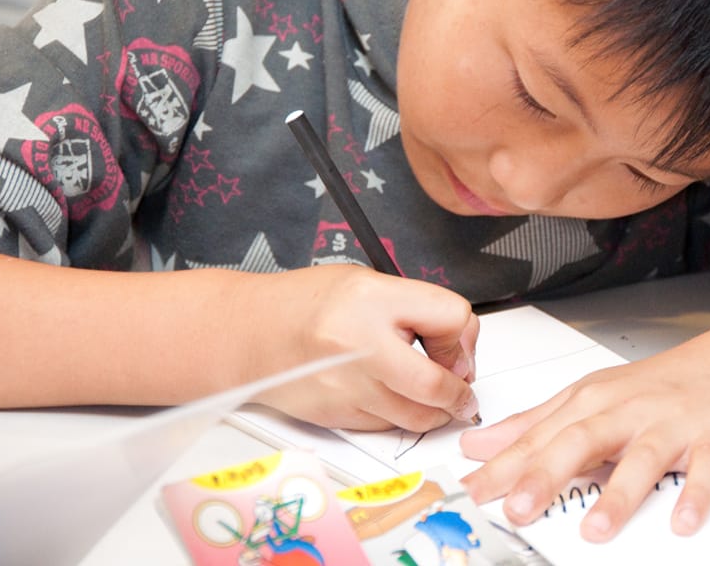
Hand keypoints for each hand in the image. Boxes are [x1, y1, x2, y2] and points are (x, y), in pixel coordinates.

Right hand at [249, 264, 479, 430]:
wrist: (247, 333)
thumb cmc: (306, 304)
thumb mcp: (368, 283)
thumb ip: (417, 307)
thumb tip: (459, 345)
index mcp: (372, 299)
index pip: (451, 317)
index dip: (462, 335)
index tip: (457, 344)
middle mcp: (359, 344)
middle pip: (437, 384)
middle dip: (459, 392)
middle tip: (462, 391)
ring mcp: (346, 386)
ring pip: (416, 416)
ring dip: (435, 411)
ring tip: (433, 396)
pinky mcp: (336, 415)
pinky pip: (387, 427)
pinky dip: (400, 417)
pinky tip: (392, 398)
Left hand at [459, 333, 709, 541]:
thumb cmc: (655, 387)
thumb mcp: (587, 397)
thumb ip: (533, 424)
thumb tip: (480, 444)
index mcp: (591, 401)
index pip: (538, 436)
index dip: (503, 465)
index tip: (472, 490)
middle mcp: (627, 411)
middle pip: (581, 440)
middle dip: (546, 474)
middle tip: (518, 508)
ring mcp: (671, 424)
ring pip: (642, 458)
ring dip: (618, 494)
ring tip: (594, 529)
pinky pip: (705, 469)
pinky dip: (695, 494)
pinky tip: (682, 520)